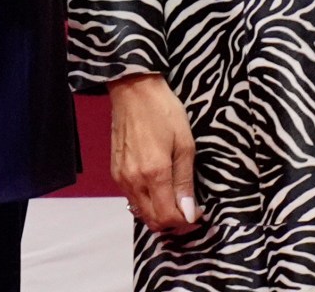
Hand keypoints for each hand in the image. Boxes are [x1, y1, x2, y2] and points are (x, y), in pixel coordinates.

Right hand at [110, 73, 199, 231]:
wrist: (133, 91)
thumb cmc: (163, 112)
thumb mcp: (185, 145)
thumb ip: (185, 182)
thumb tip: (189, 212)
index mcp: (154, 173)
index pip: (168, 217)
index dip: (186, 222)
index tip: (199, 213)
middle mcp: (133, 180)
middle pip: (152, 220)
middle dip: (173, 223)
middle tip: (189, 210)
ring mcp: (121, 176)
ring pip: (140, 212)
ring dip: (159, 213)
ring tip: (175, 200)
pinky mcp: (115, 171)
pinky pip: (131, 198)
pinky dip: (146, 202)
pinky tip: (159, 189)